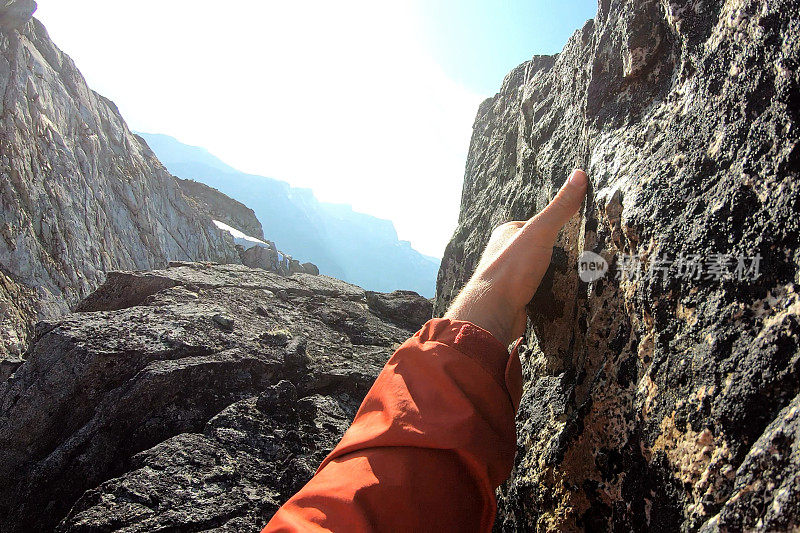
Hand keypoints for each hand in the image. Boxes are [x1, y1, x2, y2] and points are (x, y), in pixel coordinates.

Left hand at [444, 169, 588, 346]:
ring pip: (535, 271)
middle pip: (536, 248)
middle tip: (578, 256)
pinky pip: (535, 291)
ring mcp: (507, 278)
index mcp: (505, 234)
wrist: (494, 313)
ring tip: (572, 276)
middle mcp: (502, 254)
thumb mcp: (540, 232)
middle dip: (553, 253)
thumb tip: (580, 174)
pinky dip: (547, 292)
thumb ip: (559, 207)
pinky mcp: (513, 299)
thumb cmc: (512, 270)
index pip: (535, 224)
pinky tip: (558, 296)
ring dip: (551, 274)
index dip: (554, 228)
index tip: (574, 231)